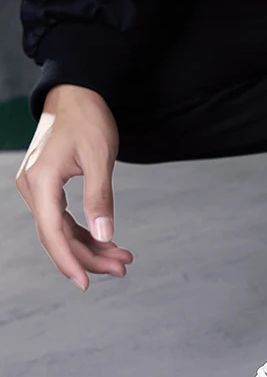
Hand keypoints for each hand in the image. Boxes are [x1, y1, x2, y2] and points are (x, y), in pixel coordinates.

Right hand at [16, 85, 133, 290]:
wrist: (76, 93)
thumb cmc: (88, 119)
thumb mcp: (99, 158)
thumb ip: (100, 198)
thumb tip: (104, 234)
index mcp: (41, 182)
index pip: (53, 233)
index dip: (70, 261)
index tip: (87, 283)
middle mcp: (33, 188)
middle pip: (58, 236)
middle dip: (90, 256)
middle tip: (123, 267)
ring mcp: (38, 188)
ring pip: (62, 230)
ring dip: (90, 246)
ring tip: (122, 258)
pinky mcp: (48, 186)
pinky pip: (64, 218)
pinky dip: (85, 232)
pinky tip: (107, 241)